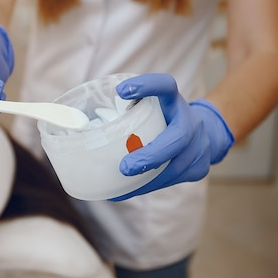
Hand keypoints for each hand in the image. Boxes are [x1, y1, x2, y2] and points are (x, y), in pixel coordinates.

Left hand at [111, 73, 234, 200]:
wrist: (205, 133)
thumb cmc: (165, 119)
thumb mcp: (152, 106)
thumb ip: (127, 110)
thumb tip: (72, 118)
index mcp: (174, 101)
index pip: (166, 86)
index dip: (147, 85)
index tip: (121, 90)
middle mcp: (191, 122)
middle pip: (177, 138)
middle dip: (152, 155)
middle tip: (125, 167)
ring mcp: (200, 146)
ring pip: (175, 168)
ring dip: (148, 179)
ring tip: (122, 184)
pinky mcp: (199, 168)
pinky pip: (172, 181)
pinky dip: (148, 187)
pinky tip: (127, 191)